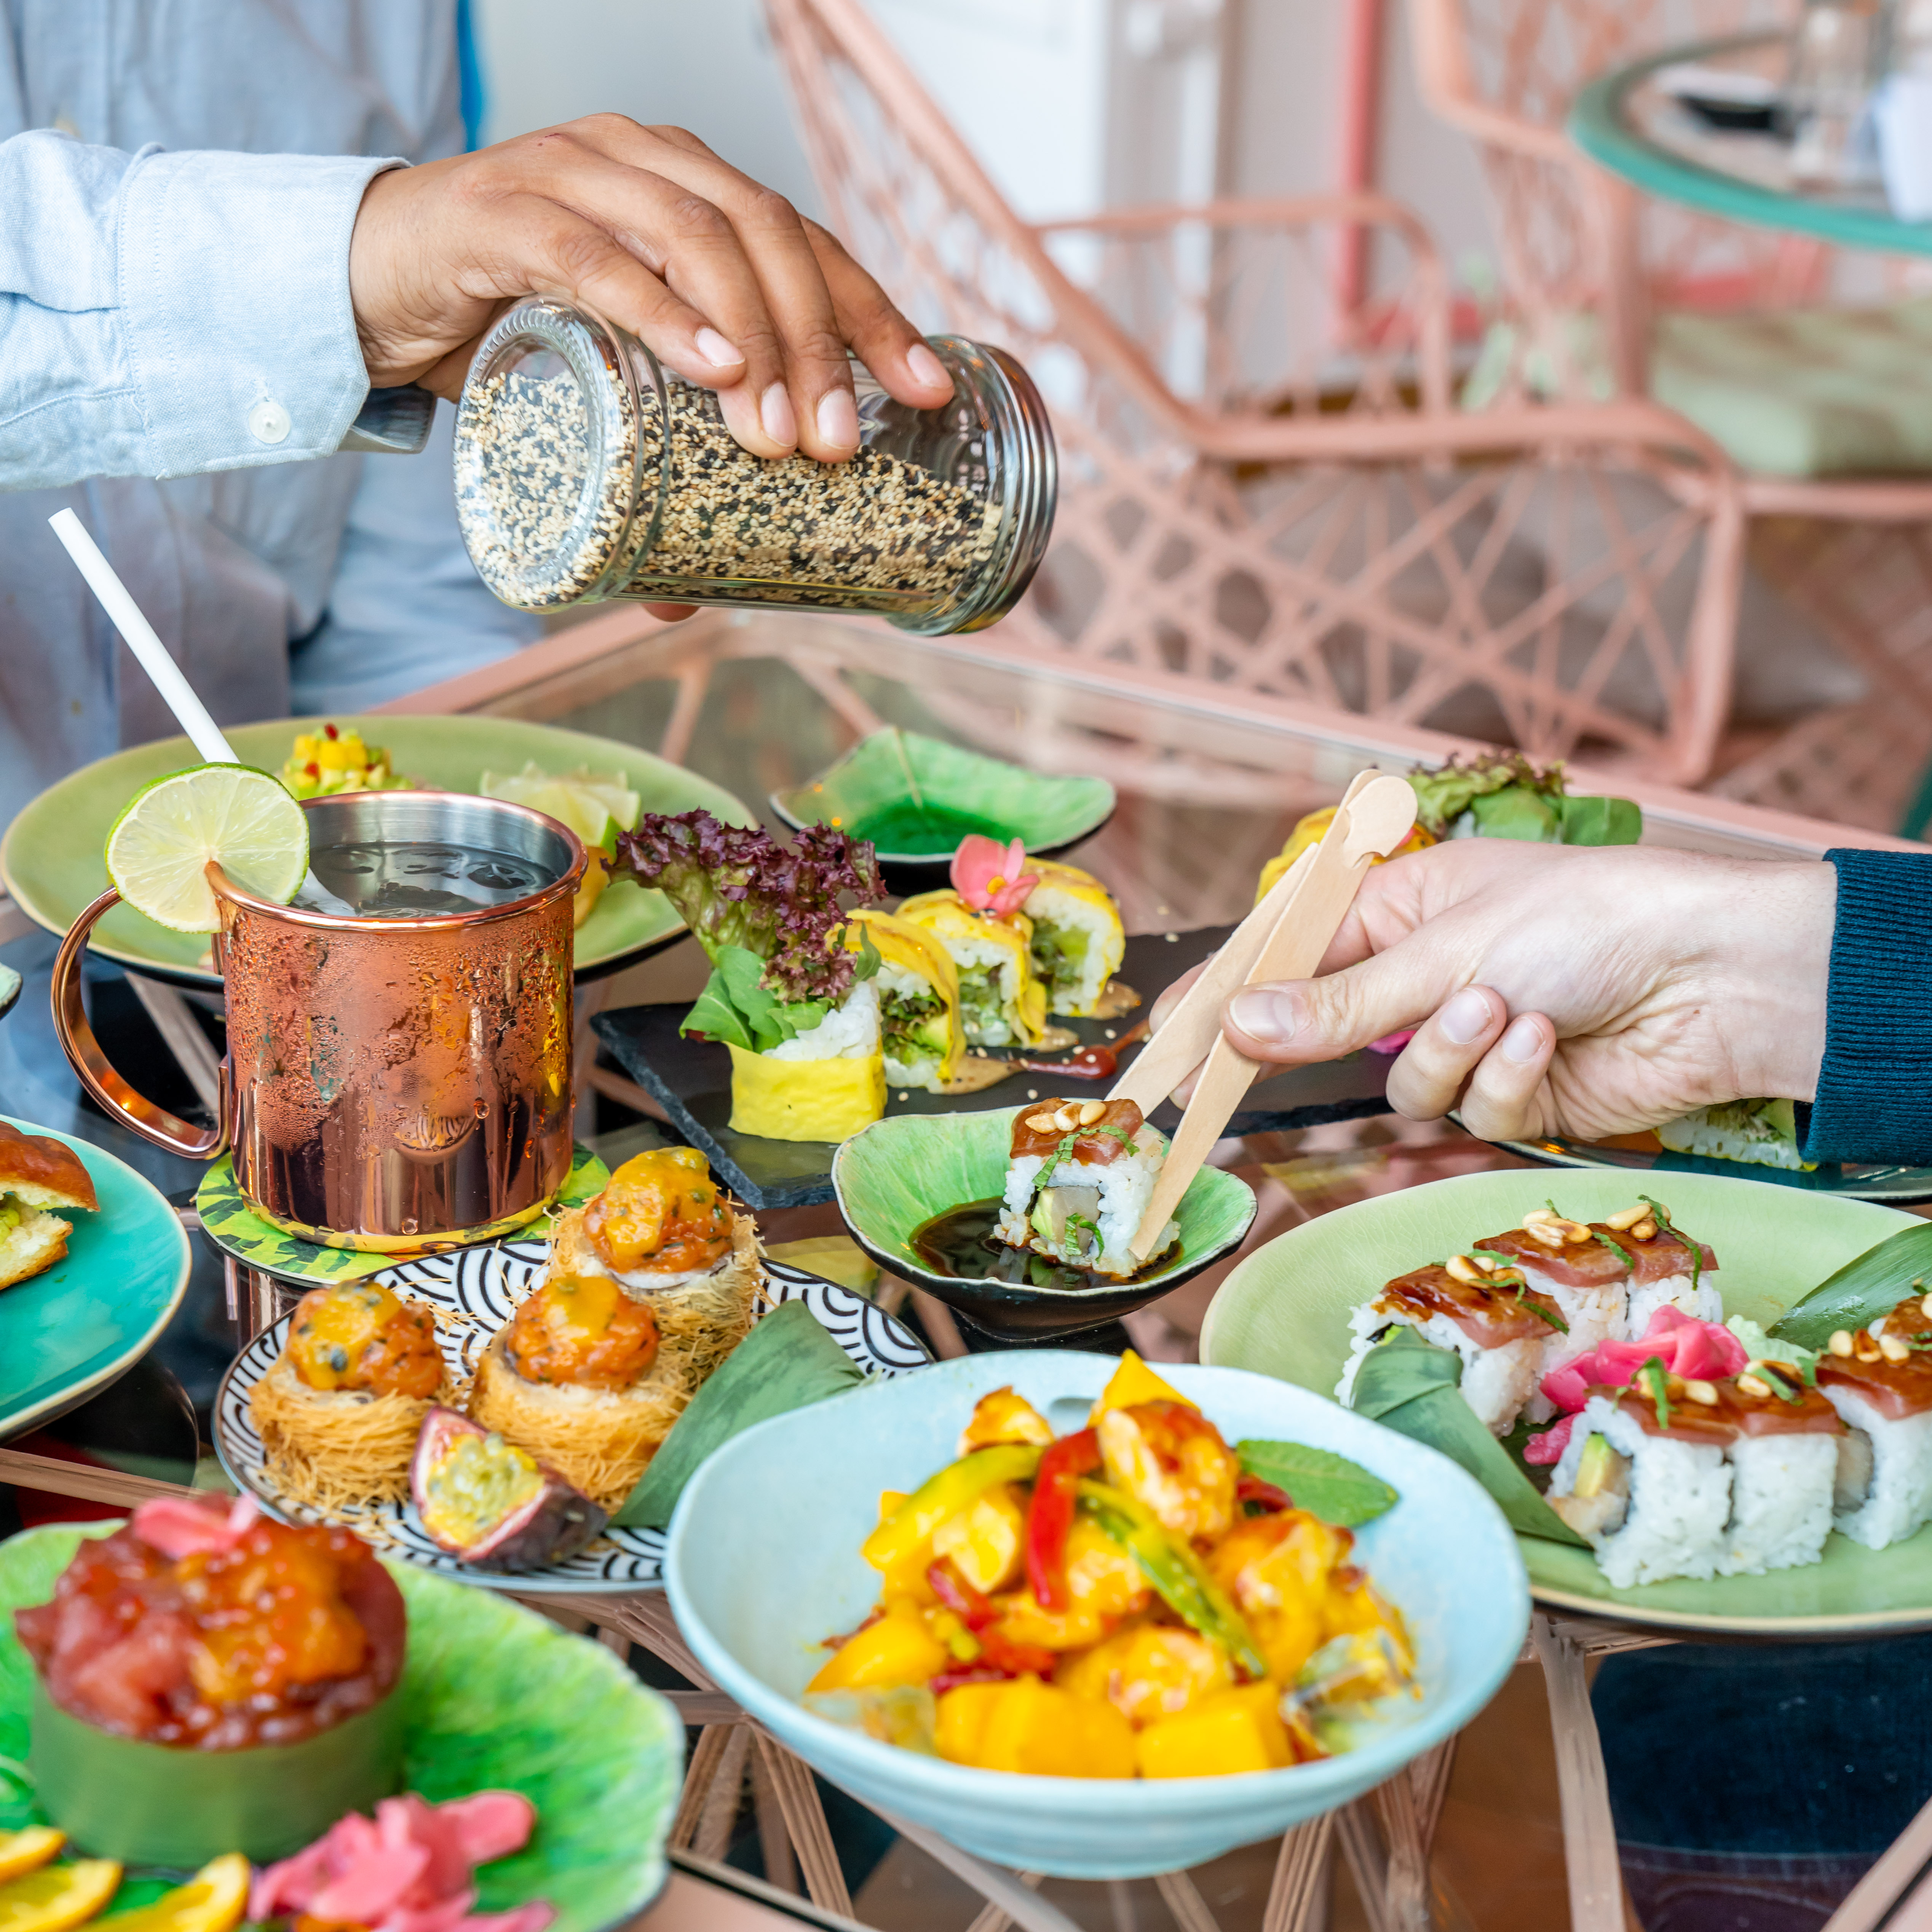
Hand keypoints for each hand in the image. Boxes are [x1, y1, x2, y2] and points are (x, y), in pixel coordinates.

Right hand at [347, 117, 954, 462]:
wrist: (364, 286)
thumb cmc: (499, 327)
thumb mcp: (598, 386)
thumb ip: (648, 468)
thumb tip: (691, 594)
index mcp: (684, 189)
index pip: (802, 239)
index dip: (872, 313)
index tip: (927, 391)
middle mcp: (642, 164)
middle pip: (765, 233)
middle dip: (817, 342)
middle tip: (836, 446)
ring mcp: (570, 174)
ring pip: (692, 237)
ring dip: (750, 337)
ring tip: (775, 433)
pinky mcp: (499, 214)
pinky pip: (592, 255)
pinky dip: (659, 311)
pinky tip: (708, 365)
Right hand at [1154, 841, 1834, 1141]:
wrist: (1714, 973)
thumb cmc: (1582, 920)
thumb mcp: (1441, 953)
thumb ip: (1336, 1006)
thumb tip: (1237, 1030)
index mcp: (1398, 908)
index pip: (1287, 956)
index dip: (1223, 998)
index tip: (1161, 1041)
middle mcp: (1424, 974)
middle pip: (1329, 1032)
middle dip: (1317, 1044)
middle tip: (1236, 1074)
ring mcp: (1467, 1036)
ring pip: (1404, 1084)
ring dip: (1450, 1053)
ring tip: (1507, 1008)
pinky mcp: (1514, 1090)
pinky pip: (1471, 1108)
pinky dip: (1505, 1077)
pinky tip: (1547, 1037)